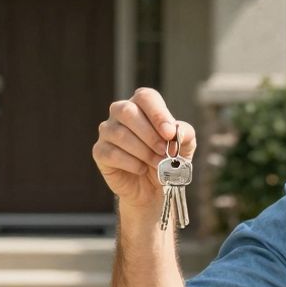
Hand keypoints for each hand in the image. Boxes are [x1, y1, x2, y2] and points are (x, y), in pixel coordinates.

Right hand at [92, 88, 196, 211]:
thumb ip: (185, 133)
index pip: (145, 97)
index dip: (157, 114)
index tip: (169, 133)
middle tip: (164, 151)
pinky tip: (141, 169)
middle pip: (127, 111)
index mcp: (141, 105)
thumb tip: (175, 130)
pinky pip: (112, 153)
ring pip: (120, 134)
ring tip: (157, 163)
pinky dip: (131, 164)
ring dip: (143, 152)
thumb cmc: (168, 161)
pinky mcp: (100, 151)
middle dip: (149, 135)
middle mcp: (120, 113)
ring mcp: (107, 131)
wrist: (153, 189)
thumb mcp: (184, 146)